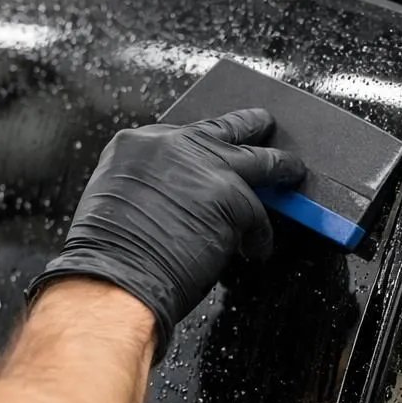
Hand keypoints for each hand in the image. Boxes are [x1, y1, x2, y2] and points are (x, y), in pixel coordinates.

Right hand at [29, 109, 305, 357]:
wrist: (115, 279)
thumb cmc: (109, 256)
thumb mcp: (116, 199)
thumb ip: (150, 184)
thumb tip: (181, 195)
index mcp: (136, 144)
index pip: (183, 133)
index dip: (203, 143)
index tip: (214, 148)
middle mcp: (173, 145)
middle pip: (226, 127)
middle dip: (250, 125)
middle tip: (265, 123)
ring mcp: (206, 167)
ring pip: (260, 158)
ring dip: (281, 166)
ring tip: (292, 171)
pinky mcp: (232, 196)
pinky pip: (259, 215)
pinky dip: (259, 236)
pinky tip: (256, 251)